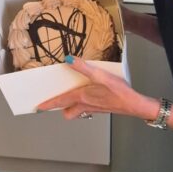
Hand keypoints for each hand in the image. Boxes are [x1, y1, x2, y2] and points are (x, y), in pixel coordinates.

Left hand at [37, 56, 158, 120]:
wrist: (133, 104)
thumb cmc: (118, 91)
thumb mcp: (101, 76)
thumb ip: (84, 67)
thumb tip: (69, 60)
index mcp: (82, 97)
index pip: (61, 101)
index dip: (49, 103)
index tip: (39, 106)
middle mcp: (86, 105)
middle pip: (68, 111)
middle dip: (61, 107)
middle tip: (56, 101)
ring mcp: (94, 108)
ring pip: (77, 111)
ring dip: (72, 106)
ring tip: (71, 96)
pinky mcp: (102, 108)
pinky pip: (87, 108)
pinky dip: (84, 104)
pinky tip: (90, 95)